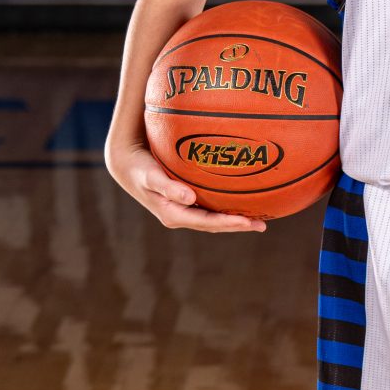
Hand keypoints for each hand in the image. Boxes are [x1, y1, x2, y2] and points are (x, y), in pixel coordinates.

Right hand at [105, 131, 267, 233]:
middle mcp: (181, 215)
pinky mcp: (186, 201)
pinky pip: (210, 206)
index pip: (207, 222)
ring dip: (235, 218)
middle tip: (263, 224)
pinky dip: (226, 206)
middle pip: (215, 224)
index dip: (229, 224)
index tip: (249, 222)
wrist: (127, 164)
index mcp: (174, 214)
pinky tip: (242, 200)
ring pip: (214, 217)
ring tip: (259, 217)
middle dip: (238, 225)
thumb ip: (168, 187)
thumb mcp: (151, 176)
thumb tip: (190, 198)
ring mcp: (184, 209)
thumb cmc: (139, 167)